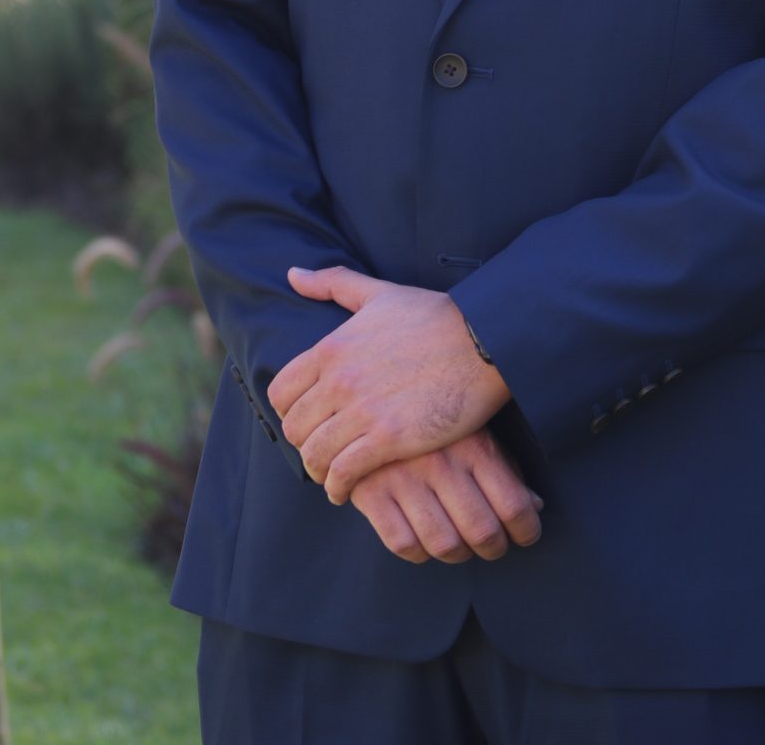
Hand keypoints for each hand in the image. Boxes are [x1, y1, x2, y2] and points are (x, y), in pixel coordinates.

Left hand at [269, 265, 511, 503]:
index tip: (306, 419)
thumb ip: (332, 283)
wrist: (484, 340)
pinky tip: (346, 490)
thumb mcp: (379, 293)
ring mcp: (363, 410)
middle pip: (294, 428)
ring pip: (314, 454)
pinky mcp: (390, 438)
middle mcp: (340, 380)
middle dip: (303, 442)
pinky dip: (338, 487)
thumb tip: (293, 274)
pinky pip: (344, 474)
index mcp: (332, 347)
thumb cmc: (436, 315)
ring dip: (319, 469)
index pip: (281, 391)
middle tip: (321, 449)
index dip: (289, 410)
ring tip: (331, 475)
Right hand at [349, 428, 543, 564]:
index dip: (526, 531)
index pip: (514, 506)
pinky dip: (418, 552)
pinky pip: (403, 545)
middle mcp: (440, 460)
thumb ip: (506, 469)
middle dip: (494, 548)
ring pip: (444, 545)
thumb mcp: (476, 432)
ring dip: (458, 554)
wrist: (369, 395)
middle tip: (493, 545)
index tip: (525, 535)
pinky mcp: (370, 492)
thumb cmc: (436, 420)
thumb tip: (535, 507)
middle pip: (482, 532)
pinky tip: (423, 537)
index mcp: (473, 442)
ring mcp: (403, 477)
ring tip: (460, 544)